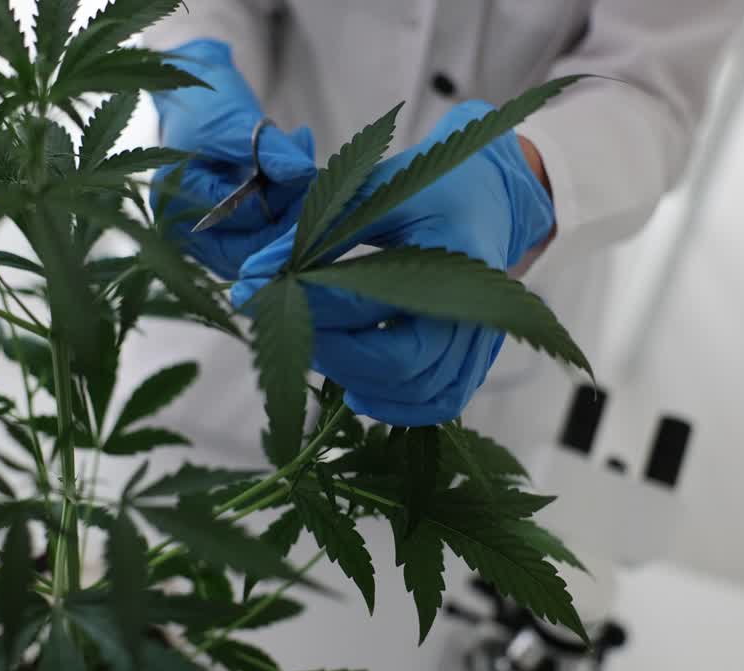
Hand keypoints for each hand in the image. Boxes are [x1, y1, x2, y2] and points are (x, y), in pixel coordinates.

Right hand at [149, 39, 315, 278]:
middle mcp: (186, 232)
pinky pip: (265, 240)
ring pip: (262, 249)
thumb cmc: (205, 104)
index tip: (310, 172)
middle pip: (251, 249)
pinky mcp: (229, 236)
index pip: (242, 219)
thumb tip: (305, 173)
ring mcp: (207, 238)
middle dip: (291, 217)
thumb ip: (266, 149)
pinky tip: (299, 178)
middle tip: (315, 179)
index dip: (283, 200)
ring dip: (293, 215)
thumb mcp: (234, 121)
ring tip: (306, 171)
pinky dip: (288, 212)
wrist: (200, 98)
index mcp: (176, 204)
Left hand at [232, 101, 555, 425]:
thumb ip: (316, 234)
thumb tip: (252, 277)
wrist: (491, 198)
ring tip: (319, 353)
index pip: (373, 301)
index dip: (313, 308)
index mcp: (453, 257)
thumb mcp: (373, 192)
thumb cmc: (428, 188)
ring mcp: (482, 339)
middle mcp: (476, 307)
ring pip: (420, 391)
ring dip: (361, 383)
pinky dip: (398, 408)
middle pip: (401, 362)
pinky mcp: (477, 359)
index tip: (263, 296)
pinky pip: (443, 403)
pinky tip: (358, 390)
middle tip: (291, 330)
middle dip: (336, 353)